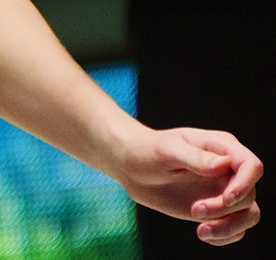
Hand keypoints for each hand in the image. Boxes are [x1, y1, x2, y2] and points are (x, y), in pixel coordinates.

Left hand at [117, 127, 261, 244]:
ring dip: (230, 227)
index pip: (251, 166)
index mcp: (221, 147)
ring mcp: (223, 189)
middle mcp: (228, 169)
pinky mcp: (216, 208)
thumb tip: (224, 165)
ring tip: (201, 230)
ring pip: (248, 214)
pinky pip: (236, 228)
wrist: (132, 167)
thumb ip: (196, 157)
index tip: (225, 199)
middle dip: (225, 208)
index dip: (245, 184)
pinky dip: (226, 236)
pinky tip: (203, 234)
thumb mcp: (167, 150)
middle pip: (249, 195)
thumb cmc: (147, 150)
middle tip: (194, 210)